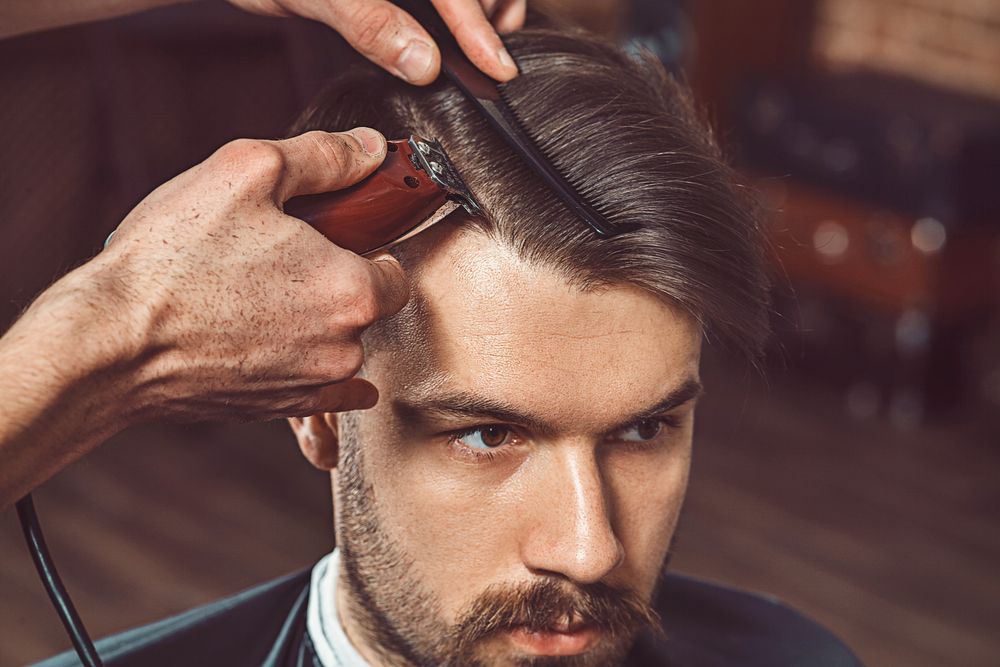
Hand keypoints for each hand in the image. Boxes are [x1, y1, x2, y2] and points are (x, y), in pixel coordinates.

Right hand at [99, 127, 408, 420]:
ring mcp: (312, 385)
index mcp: (351, 290)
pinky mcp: (279, 409)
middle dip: (333, 281)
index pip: (395, 271)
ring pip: (336, 344)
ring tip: (251, 295)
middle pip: (363, 307)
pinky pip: (319, 392)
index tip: (332, 237)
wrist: (110, 343)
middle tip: (277, 257)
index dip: (365, 247)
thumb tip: (372, 148)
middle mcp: (344, 346)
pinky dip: (302, 366)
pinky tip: (269, 343)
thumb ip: (324, 158)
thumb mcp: (248, 171)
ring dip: (312, 322)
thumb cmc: (173, 258)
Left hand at [230, 0, 525, 83]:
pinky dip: (455, 13)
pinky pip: (440, 2)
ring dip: (476, 11)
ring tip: (472, 45)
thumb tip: (424, 62)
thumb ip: (370, 22)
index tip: (497, 67)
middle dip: (489, 11)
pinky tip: (448, 33)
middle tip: (486, 56)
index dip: (479, 25)